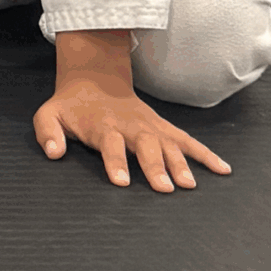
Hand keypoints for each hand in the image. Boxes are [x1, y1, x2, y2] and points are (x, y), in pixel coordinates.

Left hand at [36, 30, 231, 189]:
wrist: (94, 82)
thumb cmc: (73, 107)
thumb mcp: (50, 113)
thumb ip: (47, 132)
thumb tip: (53, 153)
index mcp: (103, 126)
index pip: (109, 145)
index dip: (115, 162)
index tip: (121, 181)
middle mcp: (130, 127)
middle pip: (144, 146)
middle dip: (154, 166)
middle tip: (164, 188)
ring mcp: (150, 127)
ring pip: (168, 144)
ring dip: (180, 163)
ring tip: (189, 184)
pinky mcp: (164, 128)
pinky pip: (188, 140)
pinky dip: (206, 154)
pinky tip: (223, 169)